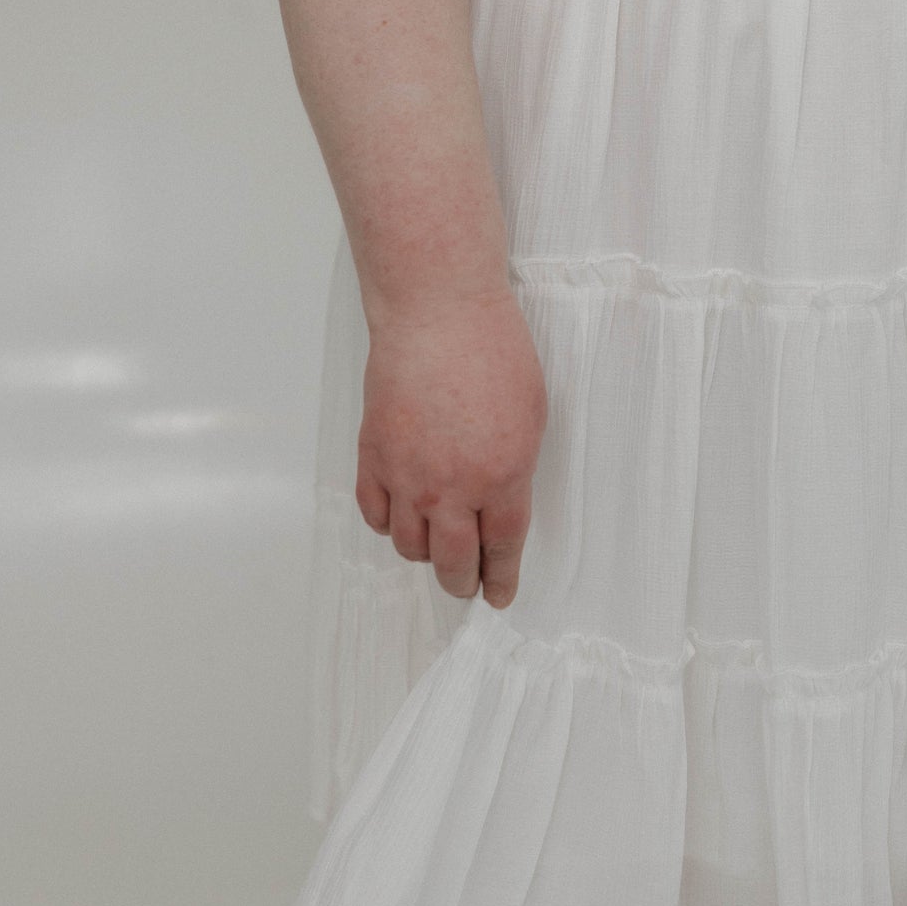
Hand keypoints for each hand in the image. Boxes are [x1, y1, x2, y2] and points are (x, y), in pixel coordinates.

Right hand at [354, 289, 548, 609]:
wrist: (438, 311)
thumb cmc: (491, 349)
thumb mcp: (532, 414)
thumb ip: (516, 469)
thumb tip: (501, 504)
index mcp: (503, 476)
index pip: (502, 549)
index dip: (501, 579)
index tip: (499, 593)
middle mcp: (453, 486)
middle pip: (453, 563)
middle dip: (463, 582)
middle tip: (467, 583)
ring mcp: (408, 474)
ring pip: (410, 545)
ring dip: (426, 553)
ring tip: (436, 543)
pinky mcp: (374, 455)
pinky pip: (375, 513)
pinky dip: (389, 523)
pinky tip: (402, 514)